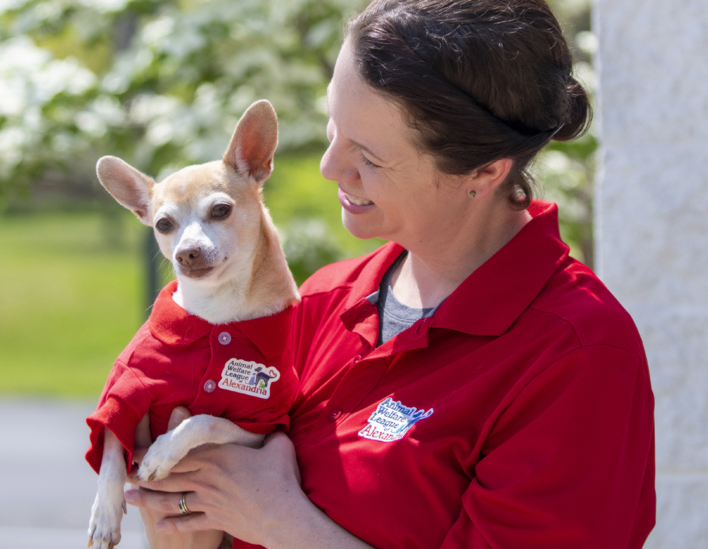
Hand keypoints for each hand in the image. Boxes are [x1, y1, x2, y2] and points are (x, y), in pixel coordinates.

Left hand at [126, 426, 303, 546]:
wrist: (282, 515)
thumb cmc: (281, 478)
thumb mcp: (277, 447)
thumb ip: (271, 435)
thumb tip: (276, 426)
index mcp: (217, 456)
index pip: (179, 452)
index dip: (155, 452)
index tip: (137, 451)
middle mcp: (206, 477)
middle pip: (169, 476)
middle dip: (145, 475)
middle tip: (125, 474)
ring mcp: (208, 500)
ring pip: (171, 499)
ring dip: (148, 499)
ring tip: (130, 497)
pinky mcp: (214, 519)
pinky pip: (187, 522)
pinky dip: (172, 524)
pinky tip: (158, 525)